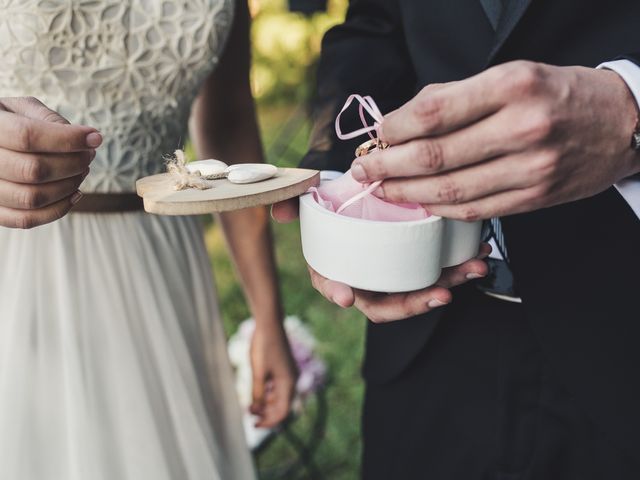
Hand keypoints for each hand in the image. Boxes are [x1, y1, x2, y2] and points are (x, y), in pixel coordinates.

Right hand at [0, 97, 101, 228]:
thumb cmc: (8, 122)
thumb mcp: (22, 109)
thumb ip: (48, 119)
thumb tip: (84, 138)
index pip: (28, 137)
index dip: (67, 139)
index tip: (95, 138)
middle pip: (34, 170)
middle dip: (73, 164)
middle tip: (89, 155)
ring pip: (32, 198)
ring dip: (68, 186)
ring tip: (82, 171)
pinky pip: (26, 220)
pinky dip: (57, 209)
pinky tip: (75, 193)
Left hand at [250, 322, 297, 427]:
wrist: (269, 323)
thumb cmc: (263, 347)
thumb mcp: (258, 373)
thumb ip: (257, 393)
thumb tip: (254, 411)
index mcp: (289, 383)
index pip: (283, 412)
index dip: (269, 422)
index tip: (253, 425)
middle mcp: (292, 380)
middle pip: (282, 406)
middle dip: (267, 414)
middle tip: (249, 417)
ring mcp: (289, 374)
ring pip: (280, 397)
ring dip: (266, 405)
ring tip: (250, 406)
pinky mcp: (283, 367)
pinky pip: (278, 387)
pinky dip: (268, 394)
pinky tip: (257, 394)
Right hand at [272, 199, 490, 322]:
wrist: (363, 193)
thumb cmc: (338, 201)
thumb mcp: (315, 198)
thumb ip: (294, 202)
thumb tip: (277, 212)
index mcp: (335, 267)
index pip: (332, 284)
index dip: (337, 291)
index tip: (346, 295)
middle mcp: (365, 278)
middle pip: (385, 302)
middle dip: (413, 302)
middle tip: (438, 293)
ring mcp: (392, 276)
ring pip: (417, 292)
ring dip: (447, 286)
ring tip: (471, 271)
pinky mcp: (416, 266)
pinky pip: (435, 275)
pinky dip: (457, 270)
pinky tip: (476, 259)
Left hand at [350, 61, 639, 220]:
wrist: (620, 124)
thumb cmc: (557, 93)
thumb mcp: (511, 75)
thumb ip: (455, 97)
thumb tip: (399, 122)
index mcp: (512, 86)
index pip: (434, 112)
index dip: (394, 128)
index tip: (376, 134)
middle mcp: (522, 128)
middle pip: (434, 156)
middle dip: (388, 165)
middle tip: (363, 168)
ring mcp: (530, 169)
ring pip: (450, 191)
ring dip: (406, 193)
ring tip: (382, 189)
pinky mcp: (533, 198)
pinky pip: (473, 210)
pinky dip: (438, 209)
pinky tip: (418, 203)